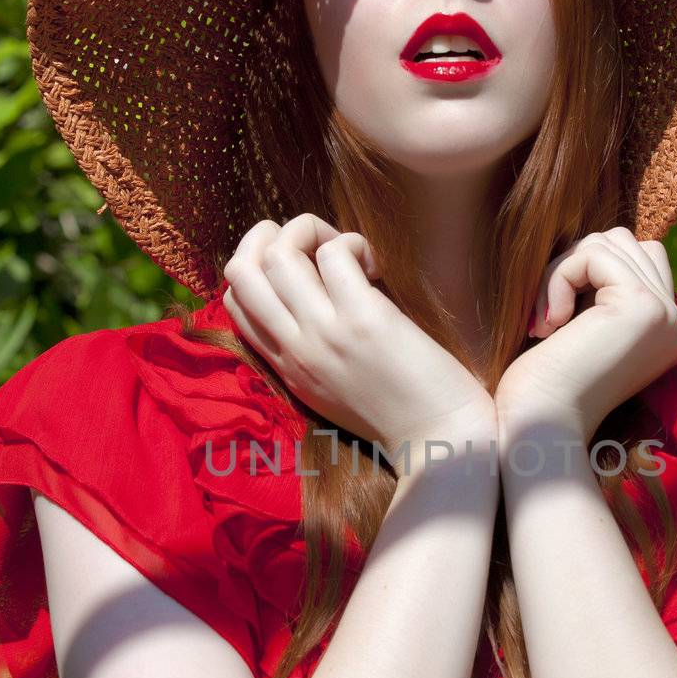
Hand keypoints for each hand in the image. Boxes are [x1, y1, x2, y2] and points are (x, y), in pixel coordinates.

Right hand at [222, 214, 495, 470]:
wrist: (441, 445)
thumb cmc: (401, 416)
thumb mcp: (334, 392)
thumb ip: (313, 354)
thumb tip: (316, 298)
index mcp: (286, 367)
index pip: (235, 302)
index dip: (258, 268)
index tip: (303, 271)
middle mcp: (296, 349)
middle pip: (240, 272)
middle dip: (268, 237)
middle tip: (314, 245)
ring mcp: (325, 334)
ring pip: (278, 255)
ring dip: (311, 232)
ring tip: (350, 254)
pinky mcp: (363, 320)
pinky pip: (334, 254)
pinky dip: (352, 243)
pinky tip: (376, 266)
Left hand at [495, 228, 676, 448]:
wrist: (541, 430)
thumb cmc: (544, 388)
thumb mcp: (583, 327)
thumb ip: (601, 290)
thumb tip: (596, 242)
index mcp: (664, 332)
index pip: (637, 259)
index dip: (587, 272)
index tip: (556, 322)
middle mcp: (675, 323)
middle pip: (625, 243)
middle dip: (575, 266)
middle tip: (547, 319)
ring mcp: (665, 314)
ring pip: (609, 242)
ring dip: (563, 272)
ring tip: (546, 323)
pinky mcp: (642, 306)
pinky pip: (593, 253)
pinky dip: (559, 277)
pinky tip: (549, 325)